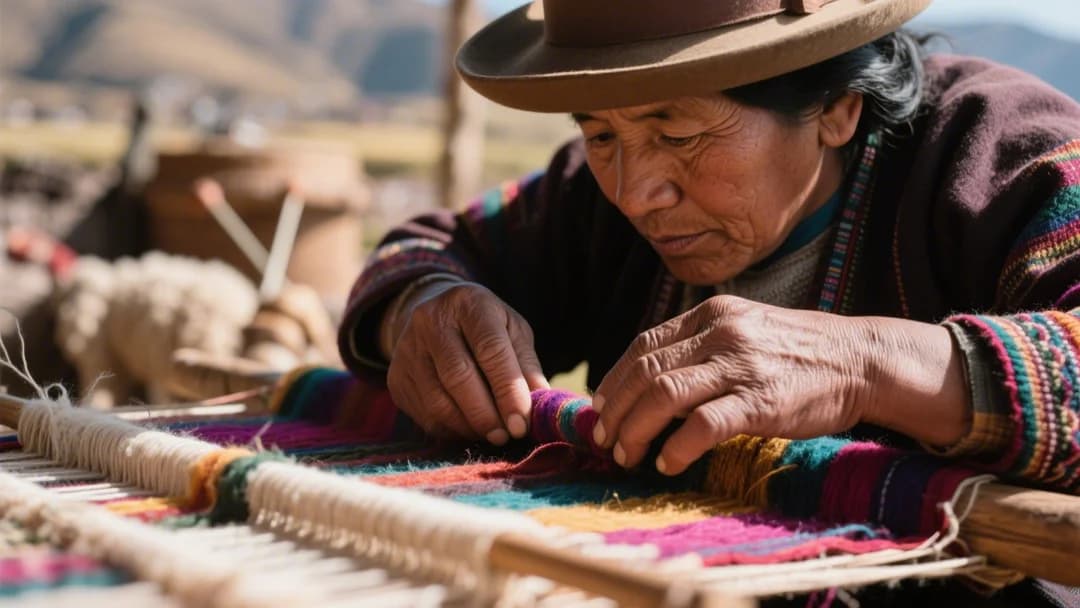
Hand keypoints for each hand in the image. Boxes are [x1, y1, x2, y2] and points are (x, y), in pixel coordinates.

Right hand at [385, 281, 548, 443]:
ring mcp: (407, 349)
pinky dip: (451, 430)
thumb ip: (527, 366)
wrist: (437, 317)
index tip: (522, 421)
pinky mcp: (396, 378)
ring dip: (469, 426)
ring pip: (437, 400)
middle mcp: (431, 321)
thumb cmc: (486, 328)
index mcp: (469, 303)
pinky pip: (424, 414)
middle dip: (487, 413)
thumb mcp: (513, 332)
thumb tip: (541, 404)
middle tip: (507, 436)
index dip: (507, 389)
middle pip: (458, 376)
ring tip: (493, 434)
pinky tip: (469, 429)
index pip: (489, 349)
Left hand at [592, 295, 968, 474]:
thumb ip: (704, 345)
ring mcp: (740, 364)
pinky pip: (702, 425)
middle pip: (645, 372)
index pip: (644, 345)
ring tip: (626, 456)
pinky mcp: (761, 400)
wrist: (863, 359)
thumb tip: (655, 380)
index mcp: (713, 313)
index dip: (615, 378)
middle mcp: (721, 332)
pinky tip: (667, 463)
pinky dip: (676, 447)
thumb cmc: (802, 352)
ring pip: (663, 395)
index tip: (601, 405)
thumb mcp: (748, 329)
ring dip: (635, 430)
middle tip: (605, 439)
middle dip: (616, 410)